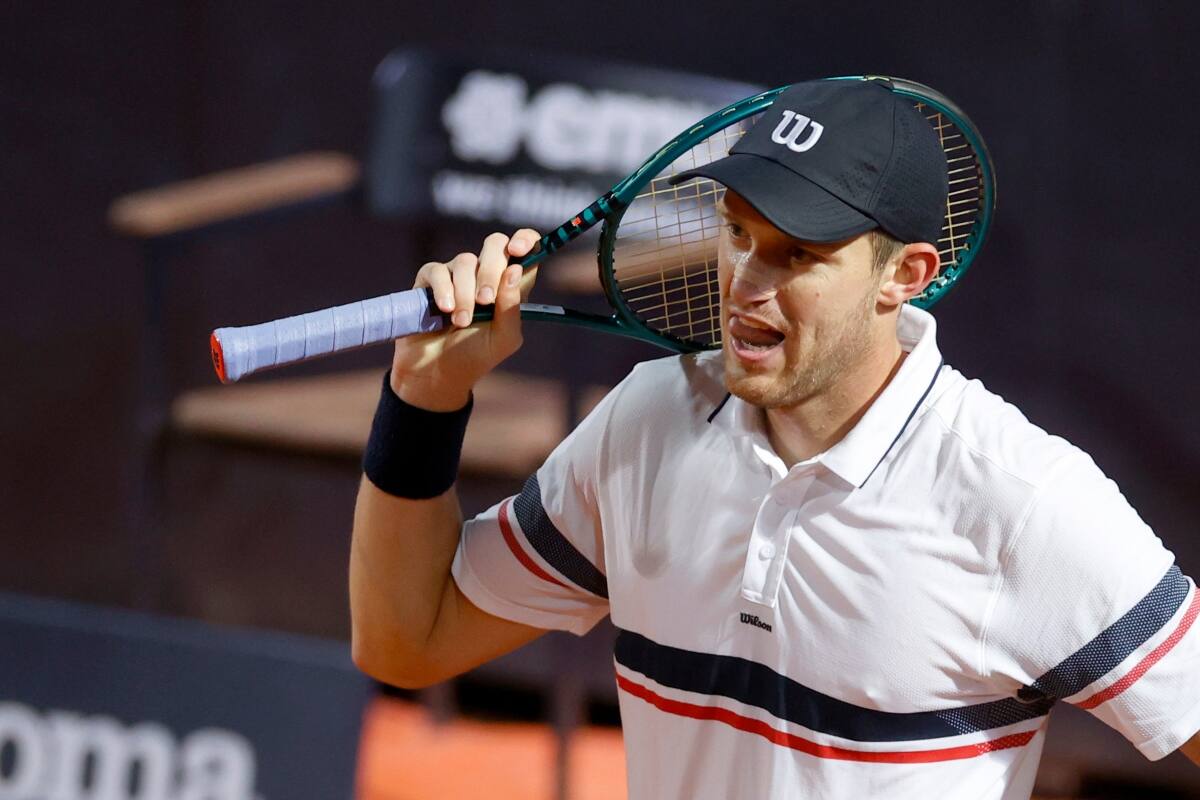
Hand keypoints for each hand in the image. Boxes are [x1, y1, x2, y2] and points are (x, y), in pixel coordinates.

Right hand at [390, 229, 539, 409]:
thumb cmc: (474, 355)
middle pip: (495, 244)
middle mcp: (484, 274)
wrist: (437, 372)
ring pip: (465, 261)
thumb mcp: (503, 338)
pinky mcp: (430, 280)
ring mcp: (457, 275)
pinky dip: (443, 289)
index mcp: (509, 286)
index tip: (519, 250)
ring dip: (465, 293)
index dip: (525, 240)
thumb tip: (515, 270)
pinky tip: (445, 310)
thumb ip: (513, 308)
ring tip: (460, 322)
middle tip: (485, 301)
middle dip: (491, 271)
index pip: (526, 249)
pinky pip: (438, 270)